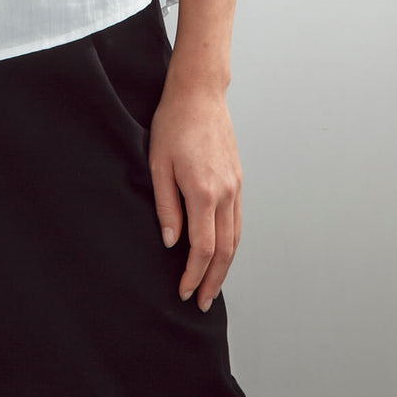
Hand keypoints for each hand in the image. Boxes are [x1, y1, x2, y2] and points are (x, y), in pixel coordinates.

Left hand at [148, 78, 242, 311]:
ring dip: (225, 267)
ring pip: (236, 238)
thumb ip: (167, 206)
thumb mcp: (158, 164)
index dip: (193, 274)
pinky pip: (238, 220)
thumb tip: (172, 242)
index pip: (203, 248)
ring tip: (212, 286)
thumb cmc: (172, 124)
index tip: (183, 291)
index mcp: (203, 192)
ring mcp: (236, 186)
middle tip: (201, 303)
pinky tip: (222, 253)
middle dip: (213, 280)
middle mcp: (225, 193)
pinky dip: (232, 243)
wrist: (199, 93)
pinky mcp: (238, 179)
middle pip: (226, 251)